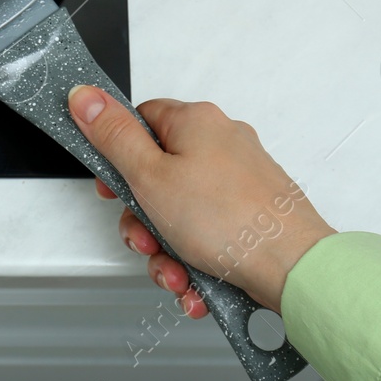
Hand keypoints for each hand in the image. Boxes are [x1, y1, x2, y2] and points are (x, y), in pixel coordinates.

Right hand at [66, 87, 334, 316]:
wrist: (294, 268)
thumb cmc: (231, 220)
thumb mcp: (150, 176)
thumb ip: (112, 136)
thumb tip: (85, 97)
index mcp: (196, 121)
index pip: (140, 121)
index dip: (118, 156)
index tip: (111, 187)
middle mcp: (223, 142)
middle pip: (158, 175)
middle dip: (144, 220)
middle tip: (145, 239)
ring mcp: (242, 179)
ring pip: (182, 212)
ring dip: (168, 250)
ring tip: (175, 273)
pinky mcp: (255, 213)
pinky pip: (210, 232)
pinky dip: (197, 260)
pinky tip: (196, 283)